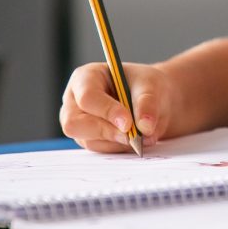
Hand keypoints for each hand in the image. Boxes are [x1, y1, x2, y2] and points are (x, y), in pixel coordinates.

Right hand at [60, 62, 176, 152]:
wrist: (153, 101)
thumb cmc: (145, 85)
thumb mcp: (151, 85)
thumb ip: (147, 103)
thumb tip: (145, 127)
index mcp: (85, 78)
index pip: (87, 97)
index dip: (107, 111)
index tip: (128, 123)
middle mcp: (75, 101)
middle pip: (74, 123)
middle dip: (105, 131)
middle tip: (132, 136)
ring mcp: (80, 123)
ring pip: (88, 141)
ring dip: (117, 142)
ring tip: (141, 135)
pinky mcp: (89, 139)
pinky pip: (100, 150)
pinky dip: (120, 148)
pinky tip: (135, 140)